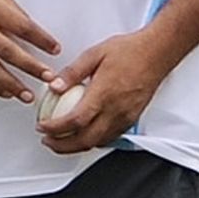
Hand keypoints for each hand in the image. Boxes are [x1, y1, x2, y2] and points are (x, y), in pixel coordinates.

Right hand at [0, 0, 59, 101]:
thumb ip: (11, 10)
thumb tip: (31, 30)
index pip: (22, 26)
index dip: (41, 39)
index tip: (55, 49)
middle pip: (9, 52)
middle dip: (32, 67)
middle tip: (49, 78)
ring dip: (12, 85)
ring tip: (27, 96)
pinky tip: (4, 92)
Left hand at [36, 30, 167, 152]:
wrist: (156, 54)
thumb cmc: (129, 51)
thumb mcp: (93, 54)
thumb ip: (72, 72)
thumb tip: (54, 85)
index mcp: (103, 94)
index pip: (76, 120)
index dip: (55, 128)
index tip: (42, 127)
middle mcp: (116, 110)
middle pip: (86, 139)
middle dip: (62, 145)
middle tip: (47, 140)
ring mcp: (125, 118)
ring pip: (99, 142)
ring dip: (77, 146)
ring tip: (61, 140)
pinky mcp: (132, 120)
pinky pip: (111, 138)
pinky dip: (94, 142)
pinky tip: (84, 135)